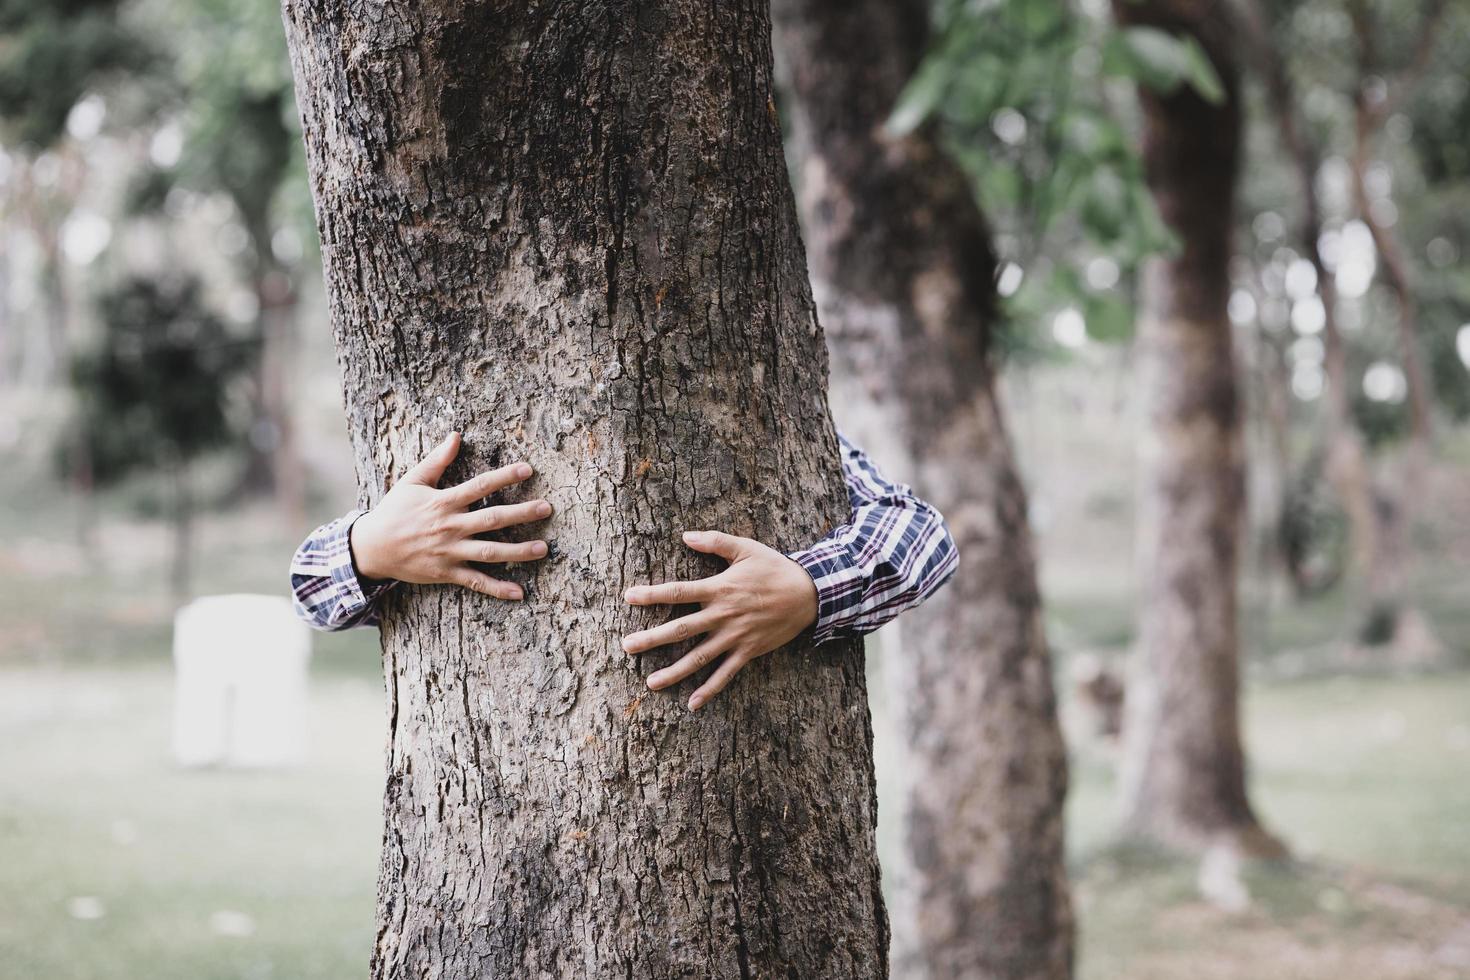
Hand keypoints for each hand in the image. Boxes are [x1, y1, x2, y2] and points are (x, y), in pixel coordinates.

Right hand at [349, 432, 552, 599]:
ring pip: (489, 552)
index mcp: (443, 502)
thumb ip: (437, 460)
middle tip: (547, 508)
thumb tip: (456, 435)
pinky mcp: (446, 573)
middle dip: (521, 513)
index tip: (528, 470)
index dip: (504, 477)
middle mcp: (450, 527)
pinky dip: (497, 589)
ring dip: (518, 552)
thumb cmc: (394, 511)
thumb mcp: (413, 481)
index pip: (480, 486)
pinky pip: (475, 582)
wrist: (371, 548)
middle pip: (491, 519)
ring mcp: (449, 552)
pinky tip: (519, 592)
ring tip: (543, 549)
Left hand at [621, 530, 818, 710]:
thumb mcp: (746, 548)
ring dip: (674, 671)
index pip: (679, 592)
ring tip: (651, 683)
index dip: (652, 595)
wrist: (808, 594)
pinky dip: (710, 689)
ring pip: (699, 657)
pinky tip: (692, 703)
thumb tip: (685, 536)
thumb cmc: (774, 568)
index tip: (628, 598)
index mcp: (719, 588)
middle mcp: (723, 615)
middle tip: (627, 647)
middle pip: (681, 629)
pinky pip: (726, 673)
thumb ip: (715, 541)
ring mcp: (735, 636)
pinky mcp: (748, 651)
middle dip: (652, 638)